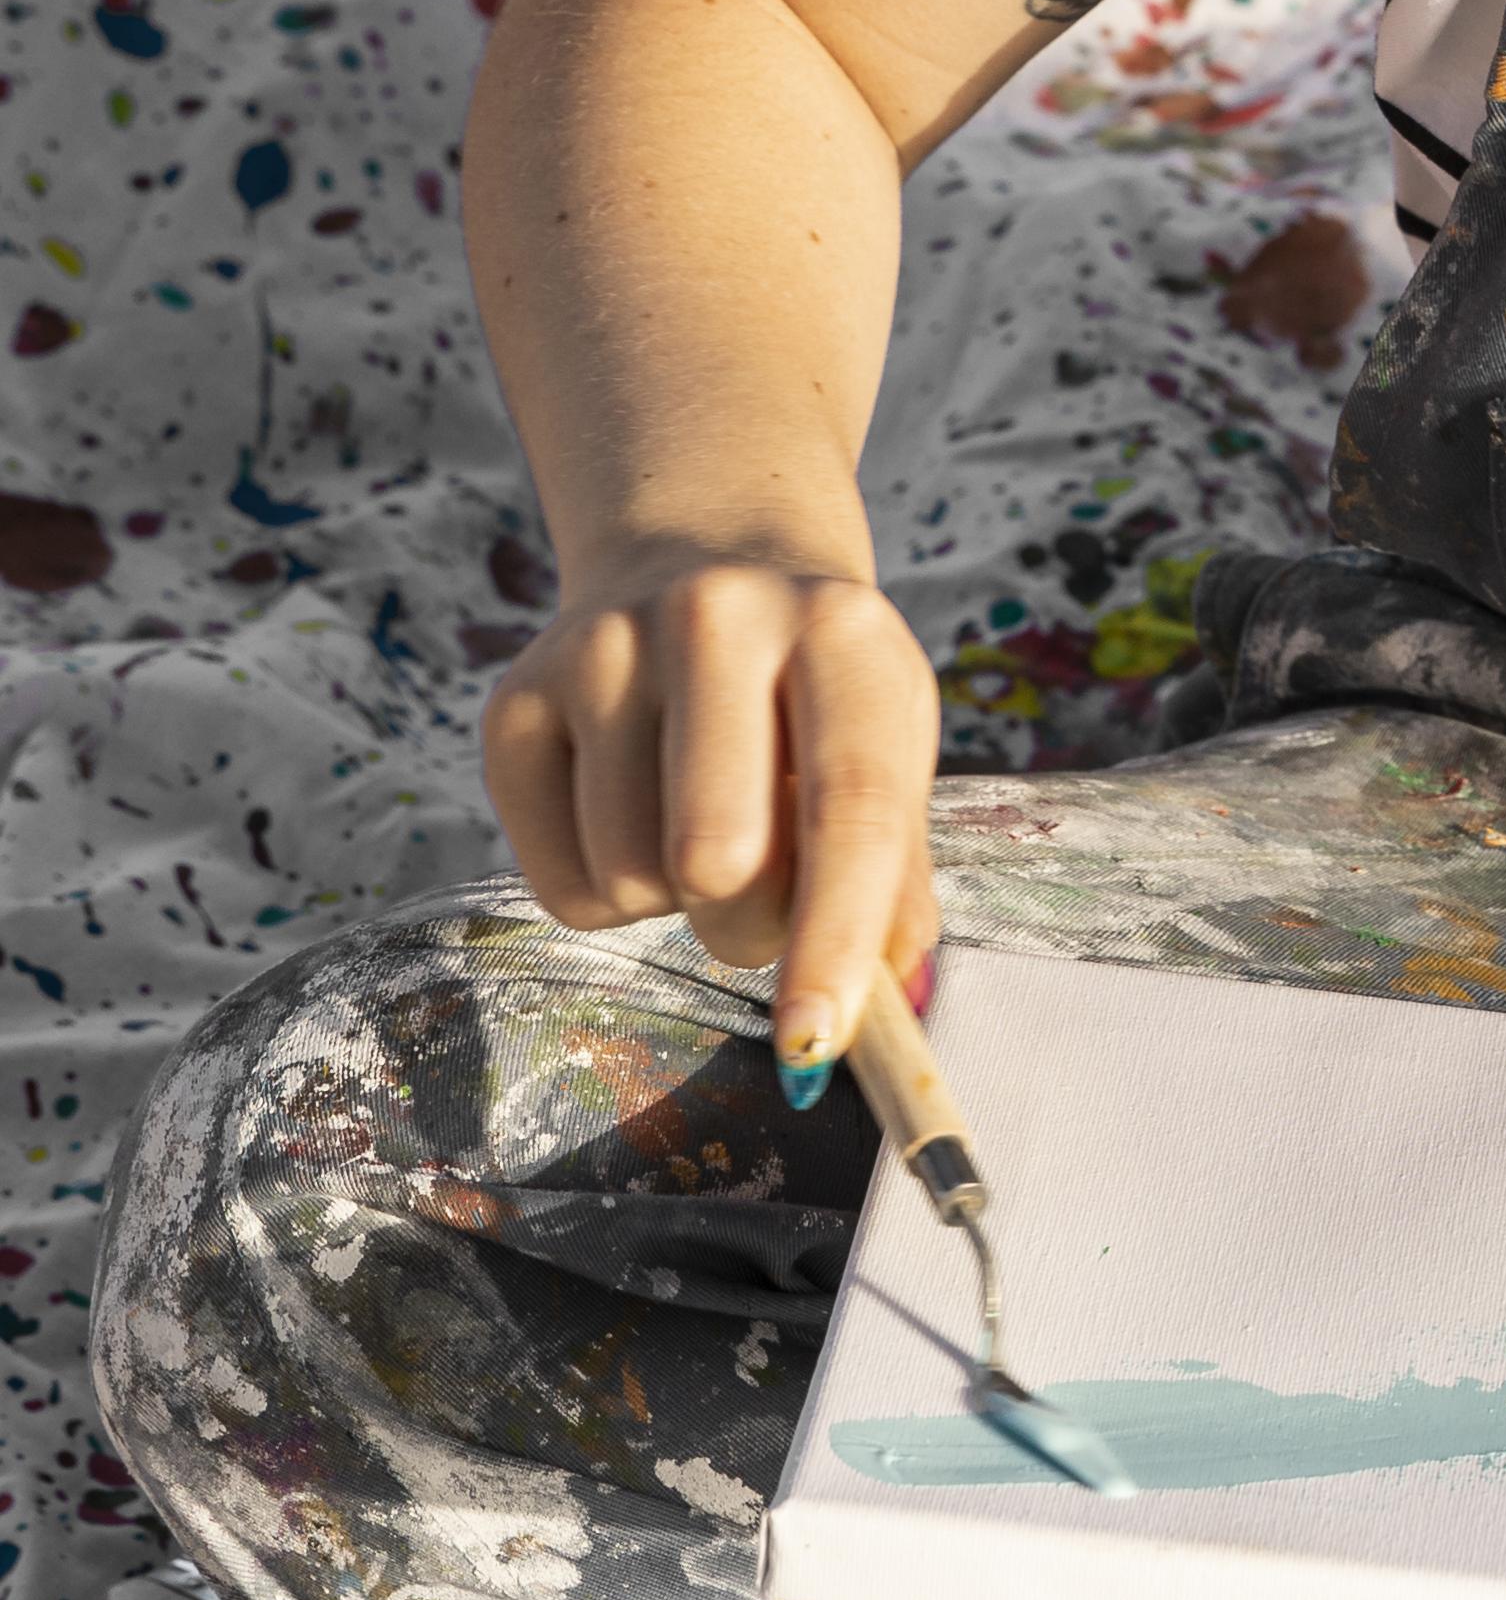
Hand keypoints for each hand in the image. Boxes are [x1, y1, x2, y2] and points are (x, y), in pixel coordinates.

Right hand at [479, 543, 944, 1089]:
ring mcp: (601, 648)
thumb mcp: (887, 742)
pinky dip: (607, 896)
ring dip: (676, 907)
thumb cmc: (815, 688)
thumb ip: (896, 869)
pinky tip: (634, 816)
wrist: (705, 560)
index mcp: (840, 631)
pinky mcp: (516, 699)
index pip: (846, 805)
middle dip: (749, 928)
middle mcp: (715, 618)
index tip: (815, 1039)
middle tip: (768, 900)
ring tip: (700, 829)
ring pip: (632, 879)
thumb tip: (885, 994)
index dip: (834, 935)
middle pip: (716, 857)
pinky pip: (559, 886)